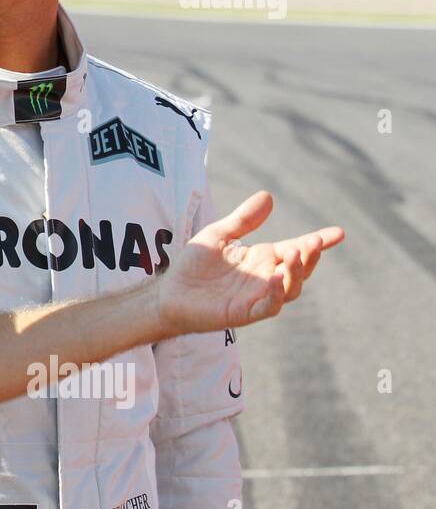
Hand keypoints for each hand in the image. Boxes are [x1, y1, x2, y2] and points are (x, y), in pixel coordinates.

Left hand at [157, 191, 343, 336]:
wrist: (169, 292)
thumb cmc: (193, 265)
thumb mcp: (219, 234)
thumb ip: (244, 219)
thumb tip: (268, 195)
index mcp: (263, 258)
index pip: (296, 248)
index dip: (318, 242)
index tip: (339, 232)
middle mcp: (266, 277)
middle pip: (300, 268)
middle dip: (310, 255)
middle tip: (312, 241)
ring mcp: (258, 296)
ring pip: (291, 288)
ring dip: (296, 271)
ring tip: (294, 252)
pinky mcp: (245, 313)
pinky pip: (269, 306)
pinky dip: (276, 293)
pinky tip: (276, 277)